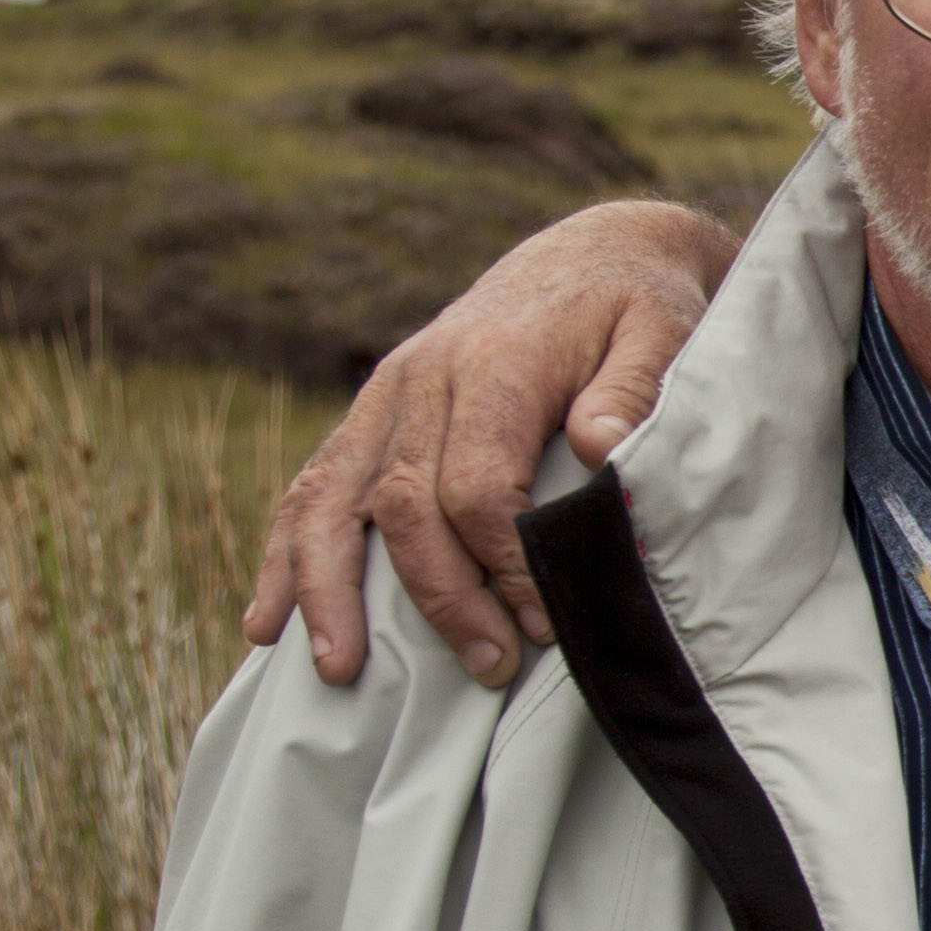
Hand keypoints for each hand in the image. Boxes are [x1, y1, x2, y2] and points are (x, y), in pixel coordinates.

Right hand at [246, 202, 741, 687]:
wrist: (591, 259)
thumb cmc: (638, 310)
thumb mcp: (664, 331)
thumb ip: (636, 388)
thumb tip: (599, 445)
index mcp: (494, 363)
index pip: (477, 485)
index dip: (506, 563)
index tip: (544, 620)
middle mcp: (423, 378)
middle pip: (404, 505)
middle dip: (441, 595)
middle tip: (490, 665)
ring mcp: (386, 397)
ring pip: (331, 499)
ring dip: (329, 590)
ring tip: (337, 670)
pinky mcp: (372, 416)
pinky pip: (312, 488)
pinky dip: (285, 555)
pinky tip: (266, 622)